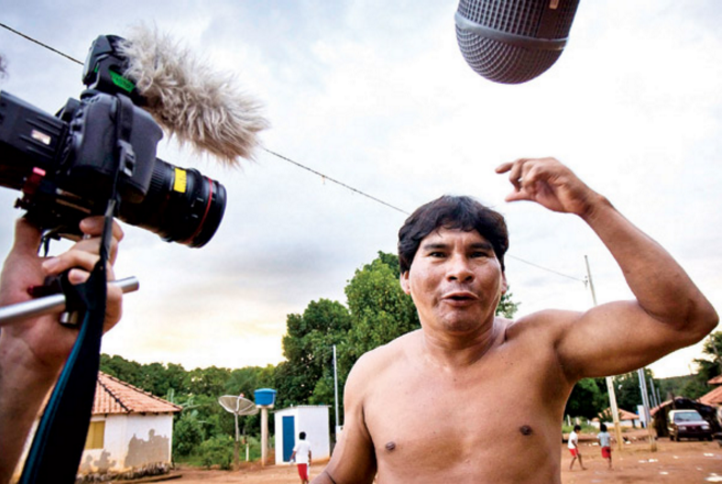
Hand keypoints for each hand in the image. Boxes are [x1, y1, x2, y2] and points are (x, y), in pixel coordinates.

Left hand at [0, 216, 123, 374]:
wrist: (19, 338)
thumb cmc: (21, 307)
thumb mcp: (19, 262)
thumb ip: (29, 236)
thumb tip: (30, 215)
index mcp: (81, 262)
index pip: (104, 236)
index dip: (100, 225)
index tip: (81, 225)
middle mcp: (95, 275)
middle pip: (108, 246)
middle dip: (80, 247)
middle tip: (53, 262)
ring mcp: (103, 293)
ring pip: (106, 266)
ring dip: (78, 264)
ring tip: (53, 276)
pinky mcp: (107, 313)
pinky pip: (114, 294)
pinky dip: (100, 286)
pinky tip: (76, 283)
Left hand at [495, 157, 600, 216]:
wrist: (581, 205)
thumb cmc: (562, 199)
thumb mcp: (537, 196)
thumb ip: (522, 194)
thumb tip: (506, 197)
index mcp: (541, 167)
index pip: (520, 162)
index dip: (507, 165)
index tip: (496, 171)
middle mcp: (546, 162)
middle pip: (520, 161)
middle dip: (513, 175)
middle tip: (517, 188)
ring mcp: (552, 165)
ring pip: (527, 165)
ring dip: (523, 180)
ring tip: (530, 191)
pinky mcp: (558, 171)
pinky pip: (537, 170)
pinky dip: (531, 180)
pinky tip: (535, 190)